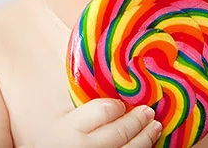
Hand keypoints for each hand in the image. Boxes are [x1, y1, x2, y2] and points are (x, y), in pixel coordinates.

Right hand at [30, 99, 161, 147]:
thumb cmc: (53, 136)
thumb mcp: (60, 116)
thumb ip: (79, 100)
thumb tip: (96, 68)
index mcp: (72, 127)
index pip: (103, 111)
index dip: (117, 106)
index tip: (121, 103)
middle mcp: (86, 146)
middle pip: (120, 132)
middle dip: (138, 120)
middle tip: (149, 110)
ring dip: (146, 137)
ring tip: (155, 126)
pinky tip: (145, 142)